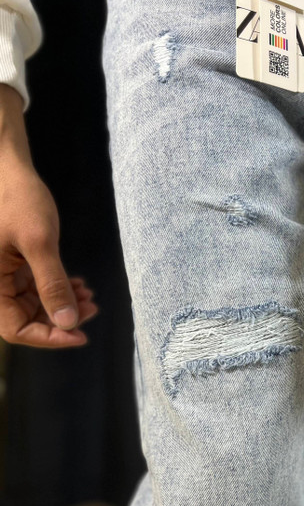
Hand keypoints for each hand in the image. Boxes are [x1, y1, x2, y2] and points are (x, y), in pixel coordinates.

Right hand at [0, 84, 98, 347]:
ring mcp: (3, 276)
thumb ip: (52, 284)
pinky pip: (34, 289)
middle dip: (62, 318)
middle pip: (27, 320)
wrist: (7, 168)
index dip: (49, 337)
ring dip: (63, 304)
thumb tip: (68, 322)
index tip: (81, 335)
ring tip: (90, 295)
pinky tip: (79, 283)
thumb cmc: (17, 198)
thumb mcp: (39, 242)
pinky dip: (58, 289)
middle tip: (93, 308)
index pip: (16, 330)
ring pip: (34, 305)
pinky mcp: (13, 265)